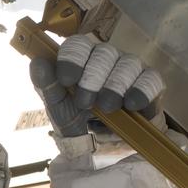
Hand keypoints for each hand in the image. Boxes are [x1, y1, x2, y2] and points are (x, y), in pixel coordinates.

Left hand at [29, 33, 165, 136]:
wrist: (101, 143)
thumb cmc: (77, 117)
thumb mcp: (58, 106)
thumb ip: (46, 85)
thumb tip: (37, 62)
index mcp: (82, 58)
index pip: (78, 44)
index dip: (72, 59)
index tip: (66, 80)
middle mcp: (107, 57)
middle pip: (103, 53)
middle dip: (92, 79)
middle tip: (85, 103)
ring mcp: (130, 68)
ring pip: (127, 64)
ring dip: (114, 87)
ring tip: (107, 108)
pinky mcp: (150, 83)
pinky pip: (150, 79)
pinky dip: (140, 91)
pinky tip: (130, 105)